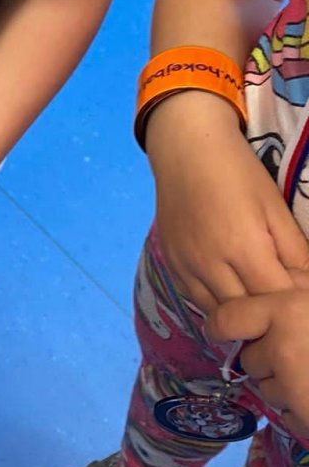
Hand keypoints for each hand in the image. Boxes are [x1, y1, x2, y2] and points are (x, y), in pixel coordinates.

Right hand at [146, 91, 308, 311]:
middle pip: (246, 314)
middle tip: (284, 310)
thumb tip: (307, 287)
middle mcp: (210, 265)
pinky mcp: (171, 265)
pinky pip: (196, 301)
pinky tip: (233, 295)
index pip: (276, 300)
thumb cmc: (238, 172)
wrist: (185, 149)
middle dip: (269, 316)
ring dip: (242, 317)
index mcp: (243, 247)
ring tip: (260, 309)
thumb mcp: (275, 208)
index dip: (293, 306)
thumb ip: (294, 251)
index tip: (302, 302)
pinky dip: (218, 305)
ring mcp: (186, 267)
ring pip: (218, 315)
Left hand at [209, 284, 308, 441]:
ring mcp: (291, 387)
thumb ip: (296, 290)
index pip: (225, 319)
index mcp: (289, 311)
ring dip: (284, 386)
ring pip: (266, 388)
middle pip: (249, 358)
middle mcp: (282, 348)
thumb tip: (267, 289)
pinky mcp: (302, 418)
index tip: (220, 331)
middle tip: (301, 354)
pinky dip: (300, 411)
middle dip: (268, 360)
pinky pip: (286, 415)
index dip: (221, 327)